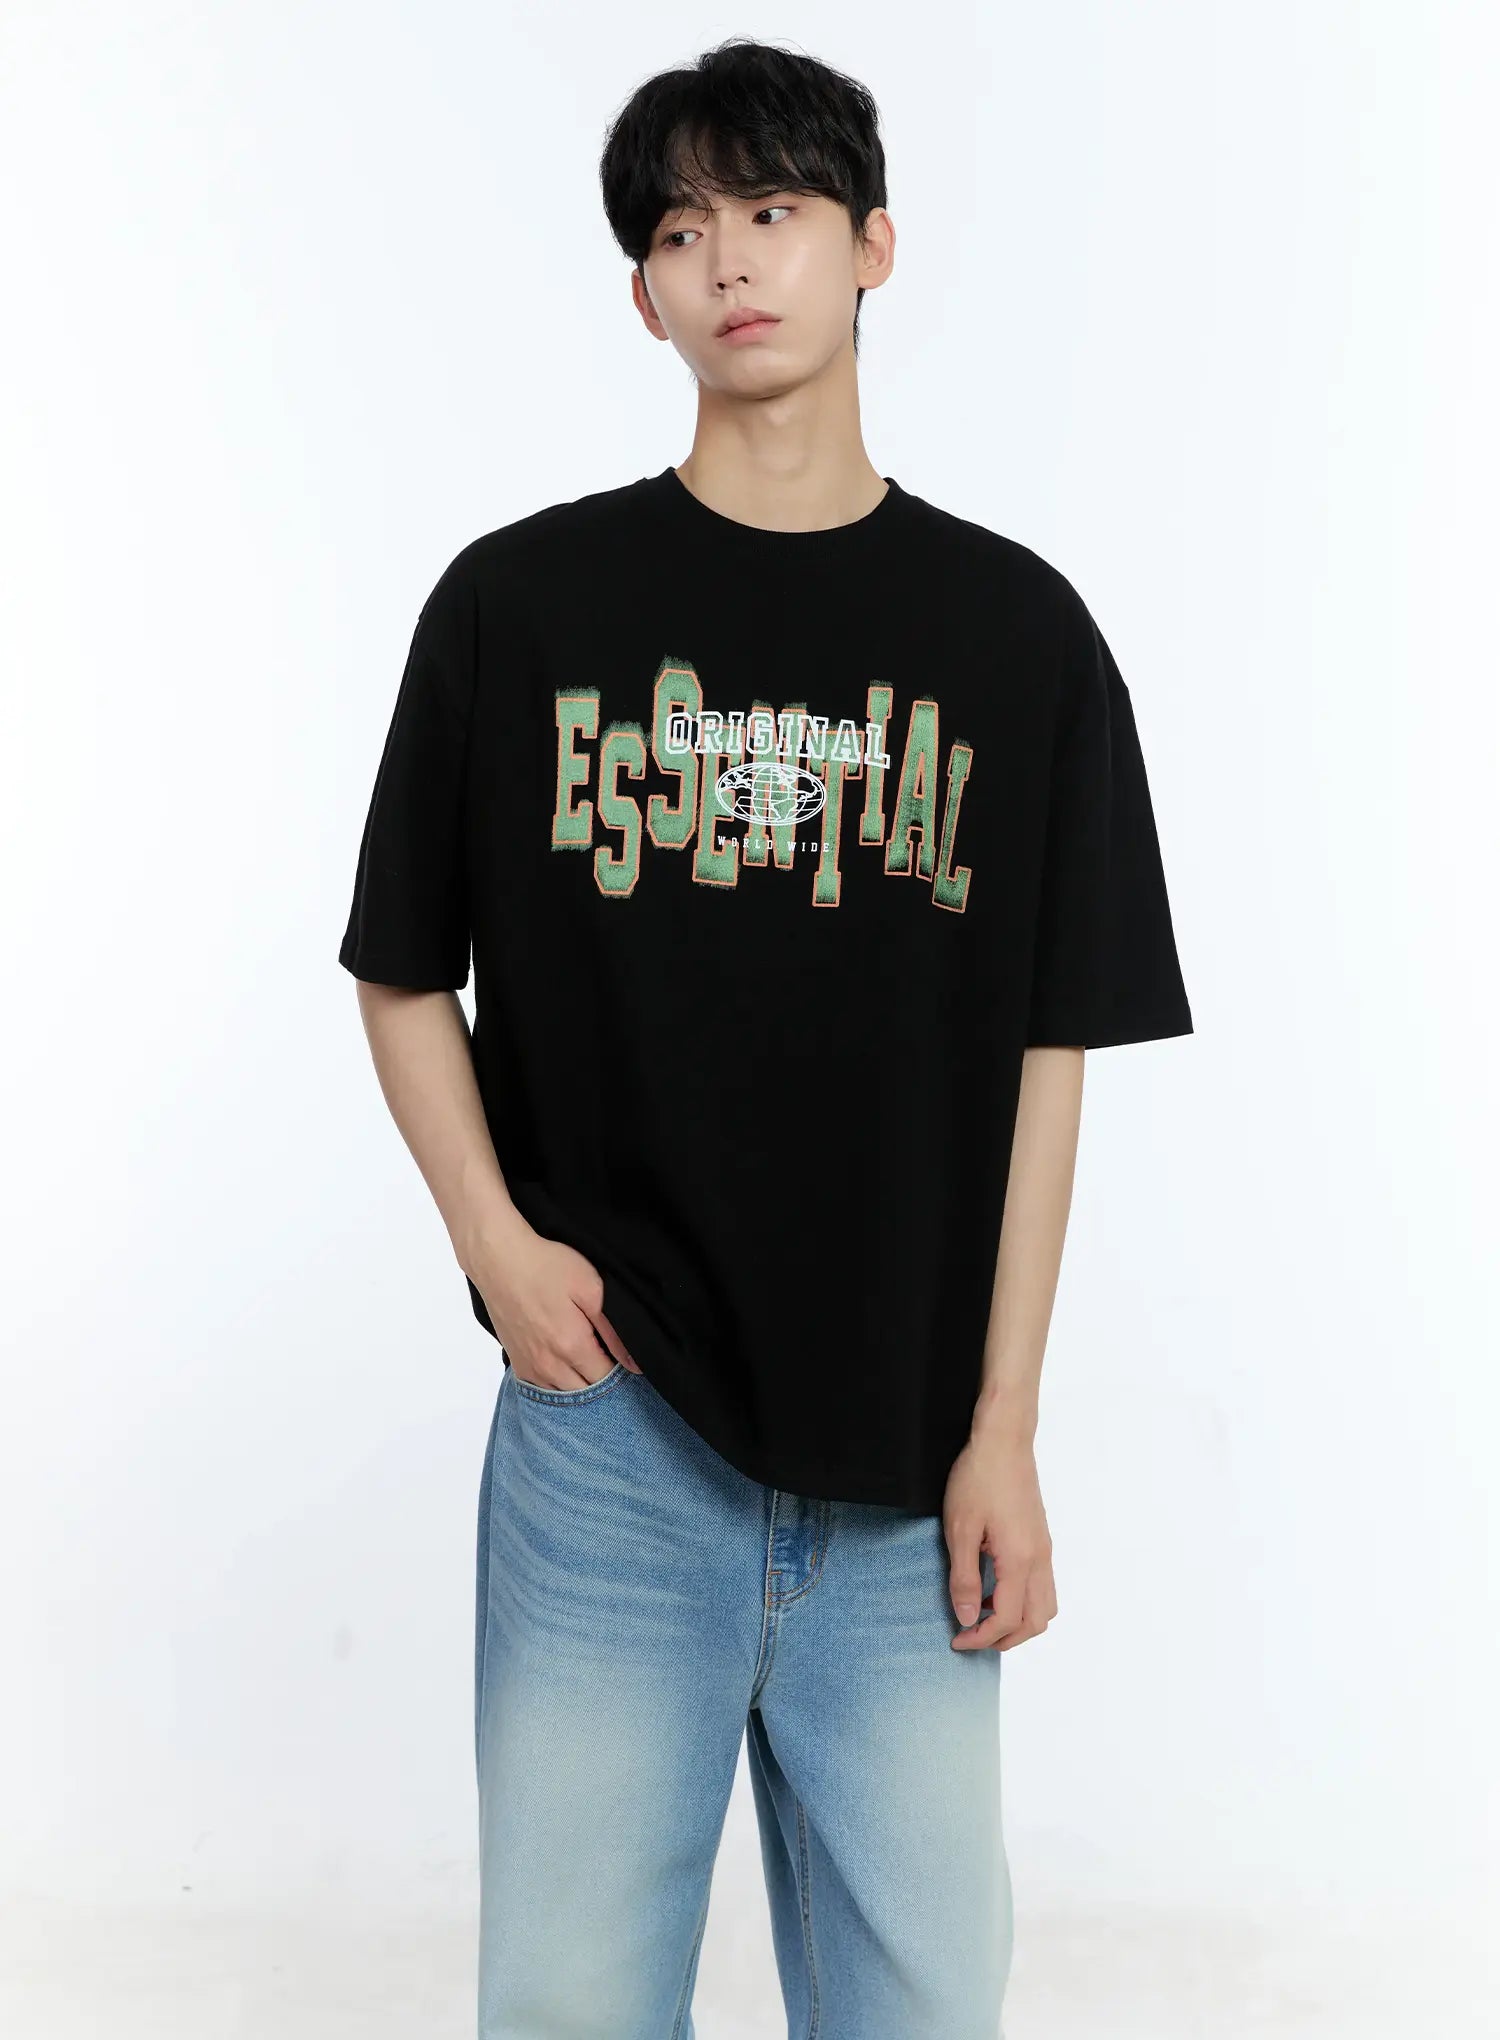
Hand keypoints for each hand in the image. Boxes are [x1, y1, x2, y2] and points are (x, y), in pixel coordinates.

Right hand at [469, 1217, 639, 1390]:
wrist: (499, 1260)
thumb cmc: (546, 1267)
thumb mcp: (591, 1289)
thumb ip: (613, 1332)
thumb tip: (633, 1365)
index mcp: (571, 1347)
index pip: (606, 1379)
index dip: (620, 1370)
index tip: (621, 1354)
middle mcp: (549, 1366)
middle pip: (586, 1392)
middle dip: (601, 1379)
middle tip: (606, 1354)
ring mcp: (530, 1367)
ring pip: (564, 1393)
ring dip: (580, 1384)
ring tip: (586, 1359)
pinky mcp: (517, 1362)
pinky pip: (543, 1388)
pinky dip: (558, 1383)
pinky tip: (564, 1364)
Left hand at [942, 1427, 1055, 1651]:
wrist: (1004, 1441)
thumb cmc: (978, 1479)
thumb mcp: (960, 1530)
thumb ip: (965, 1578)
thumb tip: (968, 1618)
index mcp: (1020, 1560)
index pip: (1008, 1619)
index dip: (981, 1637)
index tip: (957, 1639)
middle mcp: (1040, 1559)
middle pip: (1036, 1622)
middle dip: (1005, 1638)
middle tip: (972, 1636)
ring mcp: (1045, 1549)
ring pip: (1045, 1606)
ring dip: (1018, 1622)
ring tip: (983, 1615)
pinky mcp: (1041, 1539)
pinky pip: (1043, 1585)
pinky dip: (1023, 1601)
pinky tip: (994, 1589)